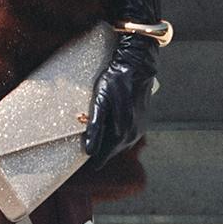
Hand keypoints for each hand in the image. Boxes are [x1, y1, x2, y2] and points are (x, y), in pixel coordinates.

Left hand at [81, 33, 158, 169]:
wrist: (136, 66)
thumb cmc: (115, 81)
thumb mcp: (100, 102)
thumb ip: (94, 128)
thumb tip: (89, 151)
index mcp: (122, 133)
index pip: (104, 156)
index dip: (92, 157)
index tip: (80, 153)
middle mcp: (133, 135)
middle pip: (112, 151)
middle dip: (99, 148)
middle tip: (85, 138)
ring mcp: (139, 129)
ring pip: (120, 144)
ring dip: (108, 141)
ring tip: (95, 130)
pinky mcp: (141, 123)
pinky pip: (126, 136)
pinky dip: (116, 134)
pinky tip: (108, 123)